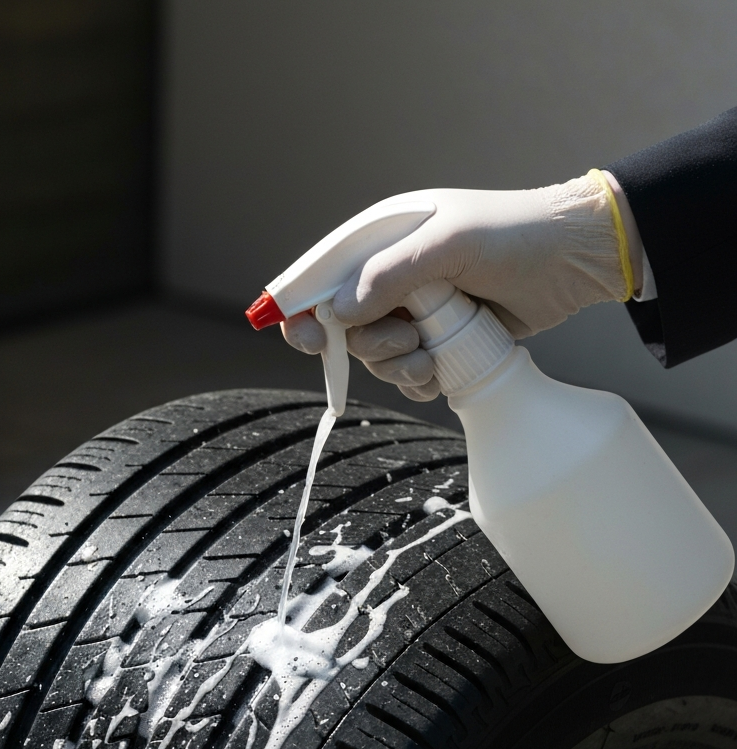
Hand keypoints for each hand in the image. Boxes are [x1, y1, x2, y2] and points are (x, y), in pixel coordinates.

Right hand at [282, 172, 636, 400]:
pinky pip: (407, 373)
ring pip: (376, 356)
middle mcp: (393, 276)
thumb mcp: (450, 243)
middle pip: (345, 327)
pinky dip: (417, 382)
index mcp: (384, 240)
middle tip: (410, 340)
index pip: (324, 275)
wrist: (576, 259)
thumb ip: (391, 274)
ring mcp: (416, 310)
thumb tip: (338, 312)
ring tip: (434, 360)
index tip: (309, 338)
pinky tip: (440, 377)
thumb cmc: (516, 235)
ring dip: (398, 367)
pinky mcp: (440, 340)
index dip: (303, 308)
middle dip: (371, 344)